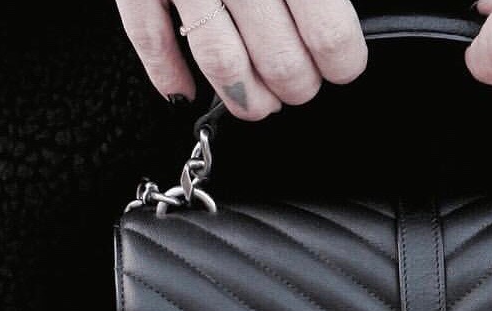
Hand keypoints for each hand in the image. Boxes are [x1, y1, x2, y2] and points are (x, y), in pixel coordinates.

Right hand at [114, 0, 366, 119]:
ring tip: (258, 102)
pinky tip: (184, 93)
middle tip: (299, 85)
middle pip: (278, 58)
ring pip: (220, 60)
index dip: (340, 60)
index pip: (327, 31)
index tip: (341, 66)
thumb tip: (342, 27)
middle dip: (295, 86)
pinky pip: (149, 39)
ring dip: (244, 97)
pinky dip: (168, 75)